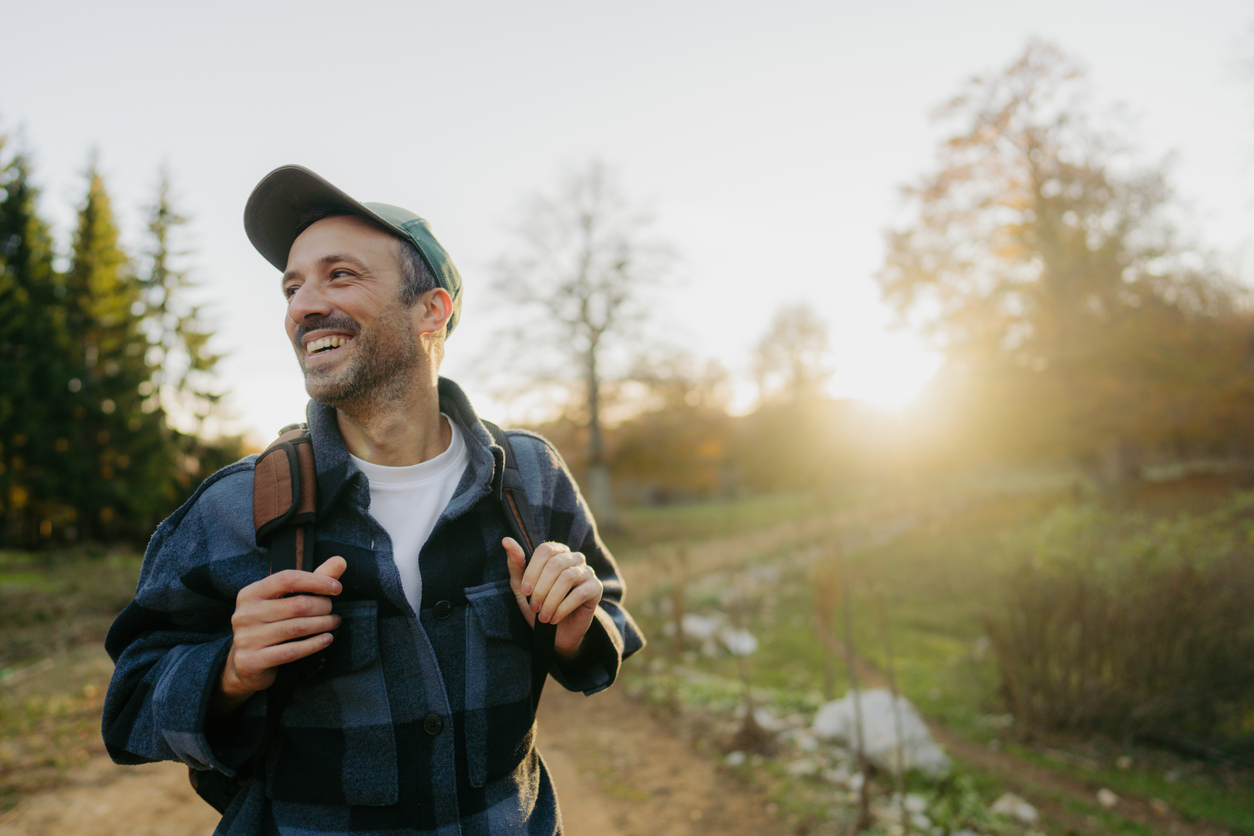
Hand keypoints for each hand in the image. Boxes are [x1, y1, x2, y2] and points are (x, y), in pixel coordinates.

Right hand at [211, 556, 346, 715]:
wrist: (244, 665)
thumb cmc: (269, 625)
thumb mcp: (284, 600)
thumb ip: (312, 580)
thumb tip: (340, 561)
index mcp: (251, 593)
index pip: (287, 579)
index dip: (316, 581)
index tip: (337, 588)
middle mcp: (245, 614)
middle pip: (296, 605)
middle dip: (322, 606)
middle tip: (332, 610)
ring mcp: (246, 638)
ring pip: (296, 628)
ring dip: (322, 624)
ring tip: (334, 622)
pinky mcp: (252, 661)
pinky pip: (291, 651)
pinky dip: (314, 644)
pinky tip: (327, 639)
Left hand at [504, 538, 601, 659]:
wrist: (556, 634)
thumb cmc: (538, 606)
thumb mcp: (522, 588)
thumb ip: (516, 564)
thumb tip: (506, 540)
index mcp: (557, 552)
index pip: (545, 550)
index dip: (533, 570)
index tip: (525, 591)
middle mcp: (575, 558)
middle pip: (556, 564)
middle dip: (541, 588)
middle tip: (534, 607)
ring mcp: (588, 572)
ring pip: (567, 578)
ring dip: (551, 600)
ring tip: (543, 616)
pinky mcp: (596, 588)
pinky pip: (579, 593)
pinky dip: (562, 608)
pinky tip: (554, 619)